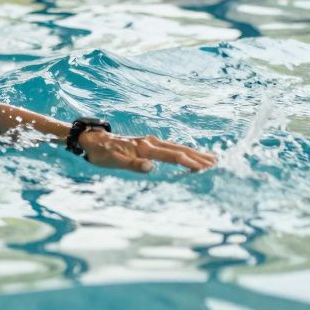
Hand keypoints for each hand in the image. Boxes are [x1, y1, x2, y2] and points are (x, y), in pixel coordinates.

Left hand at [79, 130, 217, 173]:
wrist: (91, 140)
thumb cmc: (101, 153)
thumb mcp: (113, 161)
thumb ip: (132, 164)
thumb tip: (150, 167)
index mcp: (144, 147)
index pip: (171, 156)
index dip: (188, 162)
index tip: (203, 168)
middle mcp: (150, 142)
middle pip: (179, 149)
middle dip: (198, 156)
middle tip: (217, 164)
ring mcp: (150, 141)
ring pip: (177, 147)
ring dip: (194, 153)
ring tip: (212, 158)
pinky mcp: (148, 143)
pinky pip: (170, 147)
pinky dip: (183, 151)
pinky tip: (189, 154)